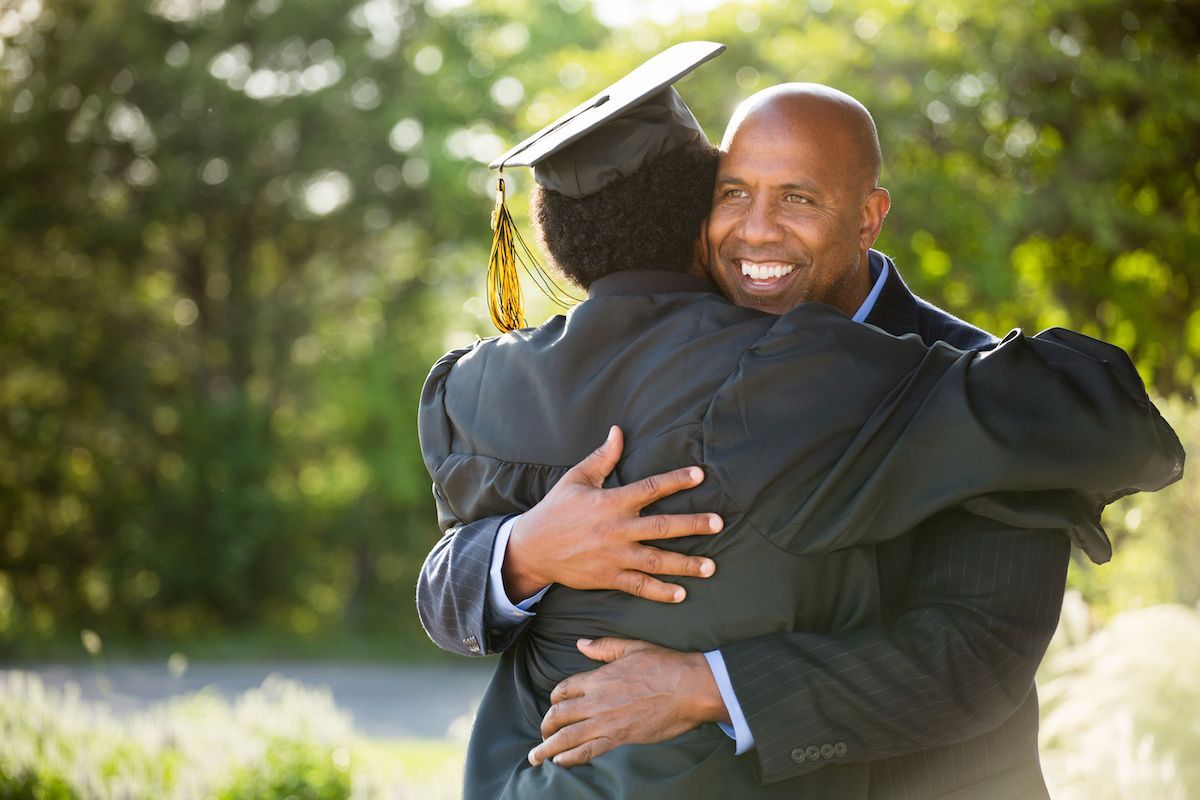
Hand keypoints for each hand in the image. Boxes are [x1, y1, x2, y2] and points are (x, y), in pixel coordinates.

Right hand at [503, 426, 722, 602]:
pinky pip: (639, 586)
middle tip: (719, 523)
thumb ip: (602, 457)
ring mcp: (614, 555)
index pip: (650, 487)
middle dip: (693, 525)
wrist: (532, 548)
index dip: (677, 480)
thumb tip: (618, 431)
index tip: (700, 474)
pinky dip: (660, 591)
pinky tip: (681, 594)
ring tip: (711, 567)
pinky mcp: (608, 577)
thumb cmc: (556, 509)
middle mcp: (616, 529)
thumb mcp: (576, 479)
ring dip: (685, 564)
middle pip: (662, 526)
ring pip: (656, 559)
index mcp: (611, 501)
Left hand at [529, 637, 728, 767]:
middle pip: (559, 714)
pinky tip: (559, 762)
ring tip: (534, 756)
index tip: (553, 705)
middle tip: (541, 733)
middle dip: (546, 725)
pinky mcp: (619, 737)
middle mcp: (596, 700)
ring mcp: (605, 721)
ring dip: (546, 747)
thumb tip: (581, 643)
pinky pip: (587, 751)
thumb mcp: (632, 647)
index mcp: (598, 677)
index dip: (554, 698)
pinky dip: (570, 757)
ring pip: (566, 736)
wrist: (689, 688)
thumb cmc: (665, 665)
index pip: (564, 689)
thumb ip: (604, 647)